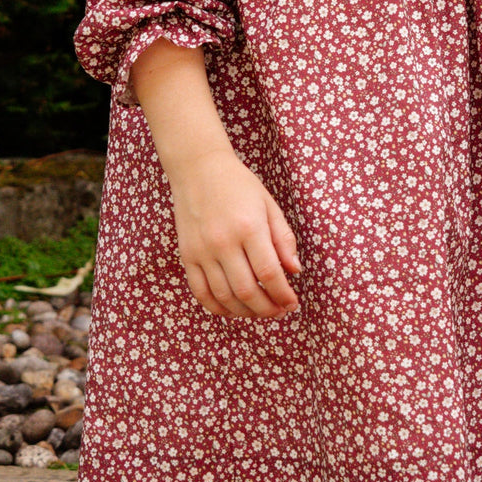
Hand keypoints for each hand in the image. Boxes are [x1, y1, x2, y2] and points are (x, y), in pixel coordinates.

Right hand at [168, 149, 303, 319]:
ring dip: (245, 312)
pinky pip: (201, 292)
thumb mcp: (269, 204)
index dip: (283, 295)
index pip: (269, 273)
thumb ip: (283, 238)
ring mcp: (202, 251)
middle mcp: (223, 242)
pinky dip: (217, 308)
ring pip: (224, 297)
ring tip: (259, 311)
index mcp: (249, 227)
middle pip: (247, 291)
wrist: (198, 168)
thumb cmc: (239, 185)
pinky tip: (232, 309)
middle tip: (279, 311)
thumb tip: (294, 271)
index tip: (293, 303)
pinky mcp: (187, 256)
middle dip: (267, 309)